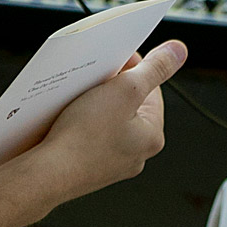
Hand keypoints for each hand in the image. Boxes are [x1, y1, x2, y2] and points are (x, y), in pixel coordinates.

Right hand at [14, 40, 184, 210]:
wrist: (48, 174)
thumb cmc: (84, 137)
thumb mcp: (125, 90)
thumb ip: (155, 68)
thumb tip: (178, 52)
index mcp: (152, 136)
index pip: (152, 89)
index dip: (134, 68)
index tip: (117, 58)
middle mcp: (136, 153)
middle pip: (130, 104)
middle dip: (113, 86)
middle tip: (96, 76)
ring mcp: (111, 162)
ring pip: (109, 119)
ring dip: (96, 102)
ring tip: (80, 93)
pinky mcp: (89, 165)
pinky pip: (91, 135)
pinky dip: (82, 121)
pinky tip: (68, 115)